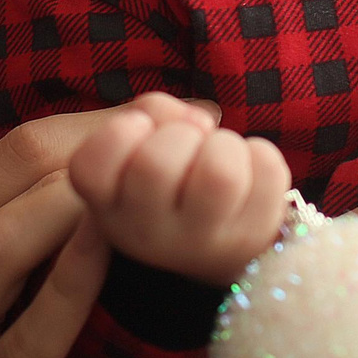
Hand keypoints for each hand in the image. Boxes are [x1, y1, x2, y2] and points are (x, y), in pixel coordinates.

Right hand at [0, 93, 201, 357]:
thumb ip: (0, 234)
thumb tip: (108, 169)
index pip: (18, 146)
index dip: (107, 120)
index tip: (177, 112)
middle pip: (20, 171)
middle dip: (117, 142)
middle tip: (196, 131)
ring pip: (3, 241)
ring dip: (91, 199)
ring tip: (163, 179)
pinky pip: (22, 344)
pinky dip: (70, 290)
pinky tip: (115, 256)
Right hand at [67, 104, 292, 285]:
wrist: (217, 241)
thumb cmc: (171, 177)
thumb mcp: (140, 142)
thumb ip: (150, 113)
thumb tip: (198, 122)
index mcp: (108, 207)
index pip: (90, 168)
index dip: (118, 134)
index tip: (139, 132)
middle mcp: (146, 235)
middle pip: (157, 163)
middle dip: (180, 134)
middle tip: (187, 147)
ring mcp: (201, 244)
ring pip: (220, 170)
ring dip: (224, 144)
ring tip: (219, 159)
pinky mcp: (252, 238)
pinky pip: (267, 168)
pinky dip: (260, 154)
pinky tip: (248, 177)